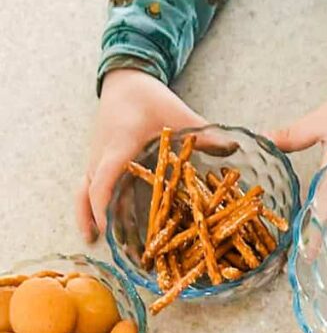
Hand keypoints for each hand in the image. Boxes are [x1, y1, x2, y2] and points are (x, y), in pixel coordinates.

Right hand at [77, 69, 202, 240]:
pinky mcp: (95, 163)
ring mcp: (95, 160)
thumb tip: (236, 147)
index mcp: (120, 146)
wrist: (125, 83)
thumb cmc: (152, 99)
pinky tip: (93, 232)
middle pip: (93, 193)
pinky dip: (87, 210)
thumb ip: (207, 135)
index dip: (106, 204)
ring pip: (84, 193)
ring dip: (90, 218)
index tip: (111, 228)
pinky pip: (85, 189)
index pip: (106, 179)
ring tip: (97, 245)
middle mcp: (101, 156)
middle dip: (103, 221)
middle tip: (118, 250)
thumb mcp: (181, 114)